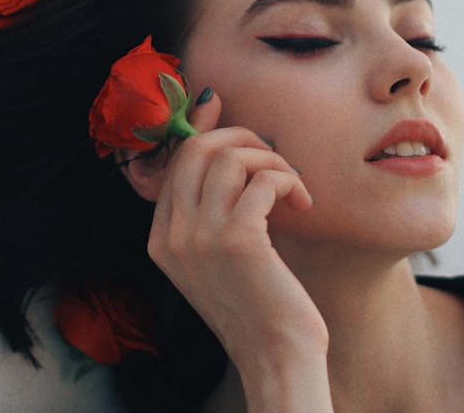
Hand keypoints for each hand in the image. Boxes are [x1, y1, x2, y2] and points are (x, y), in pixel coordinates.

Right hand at [145, 90, 332, 410]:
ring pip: (230, 158)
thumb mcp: (222, 253)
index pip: (175, 161)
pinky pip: (263, 181)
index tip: (221, 106)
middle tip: (273, 158)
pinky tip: (302, 202)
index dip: (203, 129)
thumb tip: (219, 131)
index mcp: (161, 239)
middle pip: (196, 149)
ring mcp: (199, 239)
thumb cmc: (258, 303)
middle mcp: (171, 236)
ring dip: (271, 160)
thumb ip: (214, 204)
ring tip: (292, 186)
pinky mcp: (237, 241)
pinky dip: (288, 181)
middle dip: (241, 138)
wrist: (276, 357)